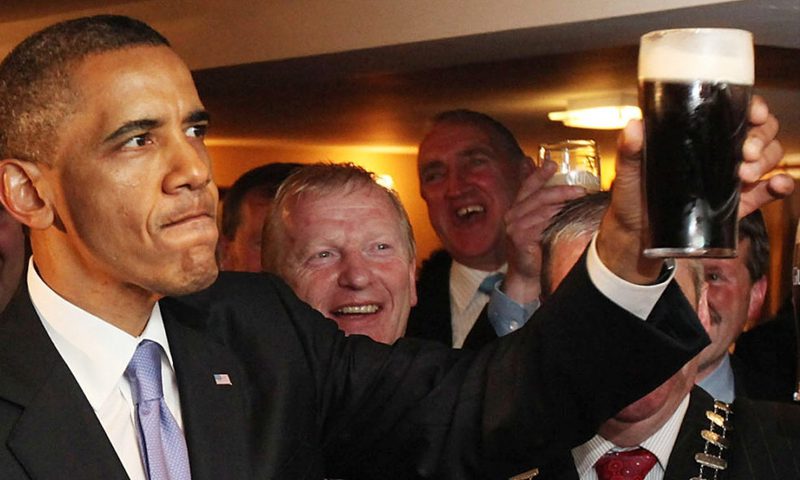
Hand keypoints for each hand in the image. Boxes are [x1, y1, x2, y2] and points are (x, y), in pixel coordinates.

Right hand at [503, 160, 584, 302]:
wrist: (526, 276)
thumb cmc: (536, 251)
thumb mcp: (539, 227)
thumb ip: (545, 210)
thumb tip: (565, 196)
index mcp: (516, 209)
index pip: (527, 186)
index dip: (539, 173)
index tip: (552, 163)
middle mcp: (512, 215)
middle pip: (537, 195)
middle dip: (560, 189)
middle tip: (580, 189)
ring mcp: (514, 226)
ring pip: (541, 208)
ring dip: (562, 202)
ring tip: (579, 198)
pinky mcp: (519, 237)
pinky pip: (540, 223)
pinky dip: (554, 218)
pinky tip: (567, 216)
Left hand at [597, 95, 792, 283]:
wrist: (636, 238)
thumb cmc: (631, 198)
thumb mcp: (627, 172)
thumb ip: (630, 150)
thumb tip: (634, 126)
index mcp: (697, 137)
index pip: (733, 112)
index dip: (751, 108)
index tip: (753, 114)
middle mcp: (718, 152)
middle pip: (758, 132)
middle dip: (760, 138)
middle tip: (745, 153)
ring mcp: (730, 177)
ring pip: (767, 156)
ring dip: (766, 160)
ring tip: (745, 175)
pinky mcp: (737, 203)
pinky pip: (768, 190)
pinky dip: (780, 185)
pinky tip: (778, 184)